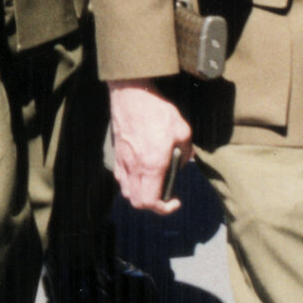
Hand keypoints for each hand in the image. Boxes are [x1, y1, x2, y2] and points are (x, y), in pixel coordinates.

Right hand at [109, 79, 192, 215]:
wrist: (131, 93)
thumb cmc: (158, 111)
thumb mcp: (183, 131)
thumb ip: (185, 153)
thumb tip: (181, 164)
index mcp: (151, 165)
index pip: (149, 202)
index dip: (163, 208)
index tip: (175, 201)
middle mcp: (134, 167)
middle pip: (136, 201)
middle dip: (153, 204)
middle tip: (166, 194)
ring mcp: (122, 160)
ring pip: (126, 191)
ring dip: (140, 193)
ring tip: (154, 183)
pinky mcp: (117, 153)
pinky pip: (121, 177)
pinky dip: (131, 182)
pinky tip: (141, 170)